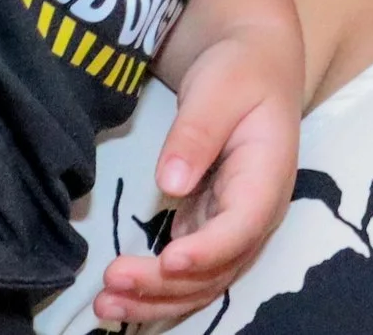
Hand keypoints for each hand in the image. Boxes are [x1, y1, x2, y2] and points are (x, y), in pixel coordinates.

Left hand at [94, 25, 300, 325]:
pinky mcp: (213, 227)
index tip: (167, 260)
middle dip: (165, 286)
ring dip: (157, 300)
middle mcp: (258, 214)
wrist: (254, 67)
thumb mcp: (219, 88)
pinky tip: (122, 294)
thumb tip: (170, 183)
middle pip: (218, 269)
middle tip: (111, 282)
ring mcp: (237, 226)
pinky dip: (159, 288)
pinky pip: (191, 271)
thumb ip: (196, 133)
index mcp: (267, 177)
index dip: (206, 252)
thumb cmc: (239, 71)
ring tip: (105, 305)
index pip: (241, 228)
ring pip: (203, 281)